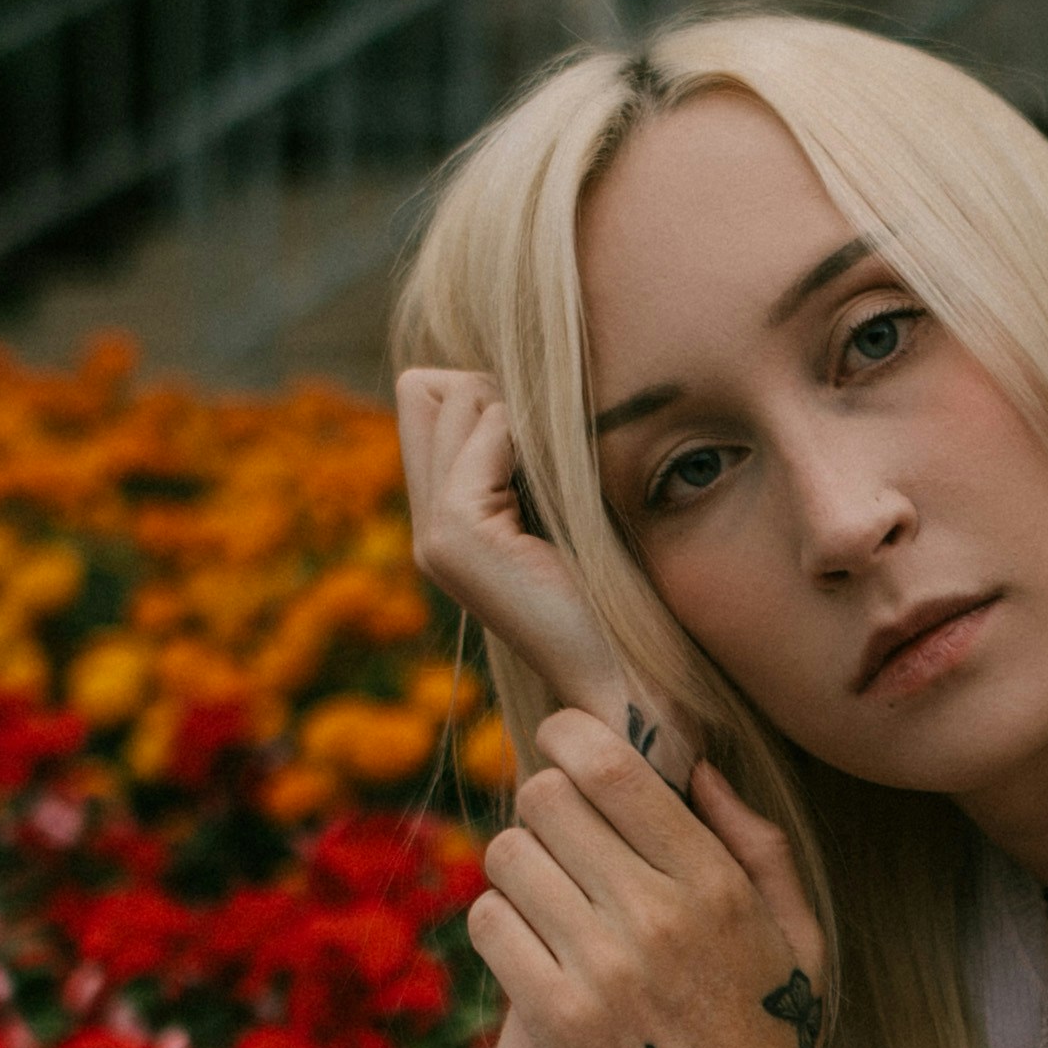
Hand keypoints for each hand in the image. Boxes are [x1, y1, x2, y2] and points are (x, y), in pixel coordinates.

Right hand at [395, 368, 631, 735]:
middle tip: (547, 457)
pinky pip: (487, 429)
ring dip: (518, 414)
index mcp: (444, 519)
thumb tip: (508, 377)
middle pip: (425, 386)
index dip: (485, 394)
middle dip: (492, 393)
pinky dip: (529, 438)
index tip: (540, 447)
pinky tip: (557, 491)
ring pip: (456, 397)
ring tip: (556, 480)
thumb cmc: (614, 585)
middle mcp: (426, 525)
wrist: (623, 670)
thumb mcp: (558, 500)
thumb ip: (521, 451)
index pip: (424, 395)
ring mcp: (434, 532)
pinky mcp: (455, 534)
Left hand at [461, 711, 836, 1047]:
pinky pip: (488, 925)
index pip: (607, 762)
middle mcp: (658, 912)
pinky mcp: (556, 1021)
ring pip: (506, 857)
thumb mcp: (799, 941)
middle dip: (542, 815)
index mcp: (716, 881)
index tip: (563, 758)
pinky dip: (499, 931)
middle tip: (561, 853)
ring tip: (549, 912)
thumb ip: (758, 846)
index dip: (565, 742)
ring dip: (517, 875)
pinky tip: (531, 957)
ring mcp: (603, 967)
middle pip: (543, 798)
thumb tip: (700, 769)